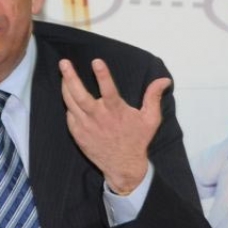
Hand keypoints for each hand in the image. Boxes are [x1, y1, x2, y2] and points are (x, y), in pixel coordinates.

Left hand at [59, 58, 170, 193]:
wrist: (123, 166)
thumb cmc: (137, 140)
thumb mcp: (151, 119)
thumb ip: (154, 97)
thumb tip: (165, 80)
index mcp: (116, 111)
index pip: (108, 90)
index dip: (102, 75)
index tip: (96, 61)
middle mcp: (98, 118)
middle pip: (80, 95)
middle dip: (71, 78)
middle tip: (64, 63)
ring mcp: (86, 126)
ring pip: (70, 103)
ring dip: (65, 87)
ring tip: (63, 73)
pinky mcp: (78, 134)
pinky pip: (69, 115)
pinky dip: (68, 104)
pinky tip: (68, 95)